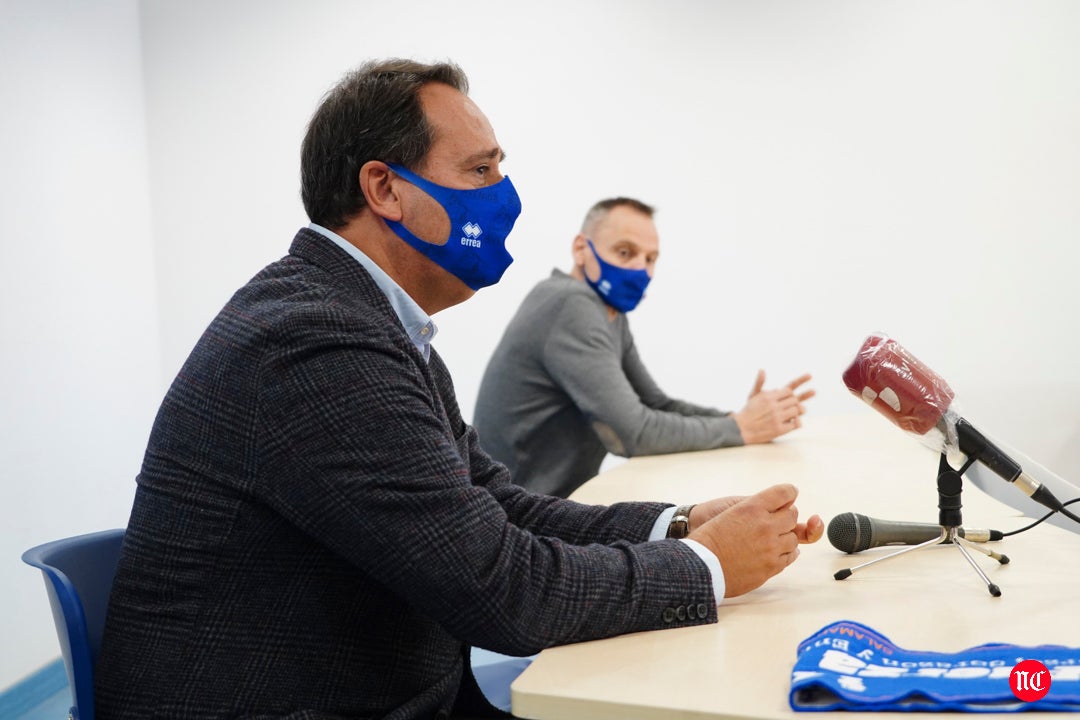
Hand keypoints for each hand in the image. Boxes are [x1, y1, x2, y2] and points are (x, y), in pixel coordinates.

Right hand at [687, 484, 823, 597]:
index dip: (789, 492)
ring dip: (785, 537)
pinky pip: (789, 557)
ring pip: (794, 539)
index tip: (789, 494)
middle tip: (777, 519)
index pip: (784, 493)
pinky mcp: (770, 567)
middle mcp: (765, 526)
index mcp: (752, 507)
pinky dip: (786, 553)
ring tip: (772, 539)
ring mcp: (770, 548)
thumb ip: (754, 506)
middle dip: (786, 516)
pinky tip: (778, 551)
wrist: (698, 565)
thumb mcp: (729, 511)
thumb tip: (779, 504)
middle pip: (792, 515)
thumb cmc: (708, 536)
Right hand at [733, 370, 815, 443]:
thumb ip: (760, 383)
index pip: (788, 391)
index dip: (789, 394)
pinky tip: (789, 423)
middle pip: (794, 400)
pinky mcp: (779, 430)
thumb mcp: (752, 395)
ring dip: (795, 413)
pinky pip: (795, 424)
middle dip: (793, 403)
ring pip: (796, 411)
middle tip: (789, 406)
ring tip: (789, 414)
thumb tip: (762, 369)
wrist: (742, 430)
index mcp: (768, 398)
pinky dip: (794, 423)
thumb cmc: (748, 411)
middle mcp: (773, 407)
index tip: (786, 398)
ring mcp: (777, 419)